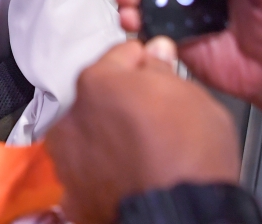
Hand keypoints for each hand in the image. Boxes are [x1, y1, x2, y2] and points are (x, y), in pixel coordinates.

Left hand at [46, 40, 238, 223]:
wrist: (182, 217)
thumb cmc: (191, 160)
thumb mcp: (193, 98)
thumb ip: (163, 71)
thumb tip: (156, 53)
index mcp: (98, 82)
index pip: (120, 55)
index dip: (143, 63)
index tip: (154, 71)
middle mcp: (72, 115)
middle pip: (99, 95)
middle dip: (121, 101)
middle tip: (153, 120)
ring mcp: (67, 155)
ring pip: (89, 131)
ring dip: (108, 135)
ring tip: (141, 152)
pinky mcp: (71, 190)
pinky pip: (86, 168)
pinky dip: (102, 169)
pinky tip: (128, 174)